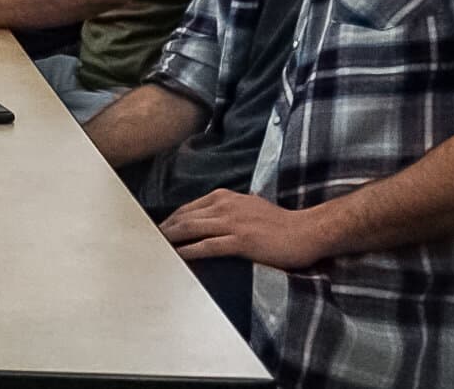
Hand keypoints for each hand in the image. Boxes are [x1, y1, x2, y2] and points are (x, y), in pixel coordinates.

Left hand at [158, 190, 335, 269]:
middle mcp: (225, 206)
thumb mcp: (247, 207)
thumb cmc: (279, 223)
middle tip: (148, 241)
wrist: (306, 231)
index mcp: (224, 197)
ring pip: (191, 229)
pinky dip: (189, 251)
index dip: (170, 220)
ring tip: (156, 249)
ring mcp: (232, 223)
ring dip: (171, 239)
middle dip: (164, 229)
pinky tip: (178, 257)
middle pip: (184, 217)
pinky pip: (207, 246)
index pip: (188, 208)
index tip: (157, 230)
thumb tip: (206, 220)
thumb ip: (226, 210)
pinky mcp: (241, 241)